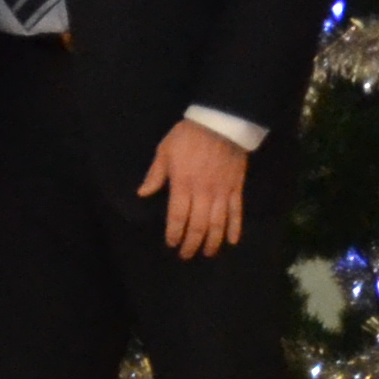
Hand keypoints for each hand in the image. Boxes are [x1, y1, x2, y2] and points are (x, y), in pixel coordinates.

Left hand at [142, 118, 248, 257]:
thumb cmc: (187, 137)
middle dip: (192, 243)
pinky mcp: (237, 188)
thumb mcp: (164, 152)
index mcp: (182, 184)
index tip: (171, 244)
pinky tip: (232, 241)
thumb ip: (155, 175)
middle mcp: (203, 192)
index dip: (174, 233)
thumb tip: (142, 194)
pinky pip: (237, 212)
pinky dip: (235, 228)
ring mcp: (222, 192)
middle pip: (198, 224)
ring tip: (208, 253)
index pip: (177, 216)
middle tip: (187, 255)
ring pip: (218, 223)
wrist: (220, 124)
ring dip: (213, 241)